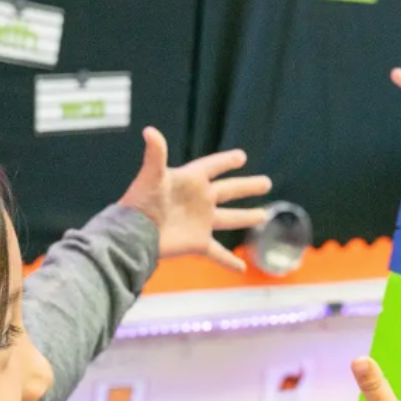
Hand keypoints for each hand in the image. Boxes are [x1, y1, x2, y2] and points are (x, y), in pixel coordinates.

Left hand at [119, 127, 272, 268]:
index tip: (241, 157)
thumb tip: (150, 130)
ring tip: (263, 215)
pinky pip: (217, 253)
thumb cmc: (141, 202)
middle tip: (266, 182)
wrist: (133, 235)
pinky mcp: (197, 243)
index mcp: (190, 181)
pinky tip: (242, 269)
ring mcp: (200, 222)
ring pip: (229, 219)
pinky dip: (229, 262)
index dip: (226, 161)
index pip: (212, 166)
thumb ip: (155, 154)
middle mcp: (199, 200)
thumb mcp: (151, 176)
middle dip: (247, 187)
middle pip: (229, 190)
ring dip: (246, 217)